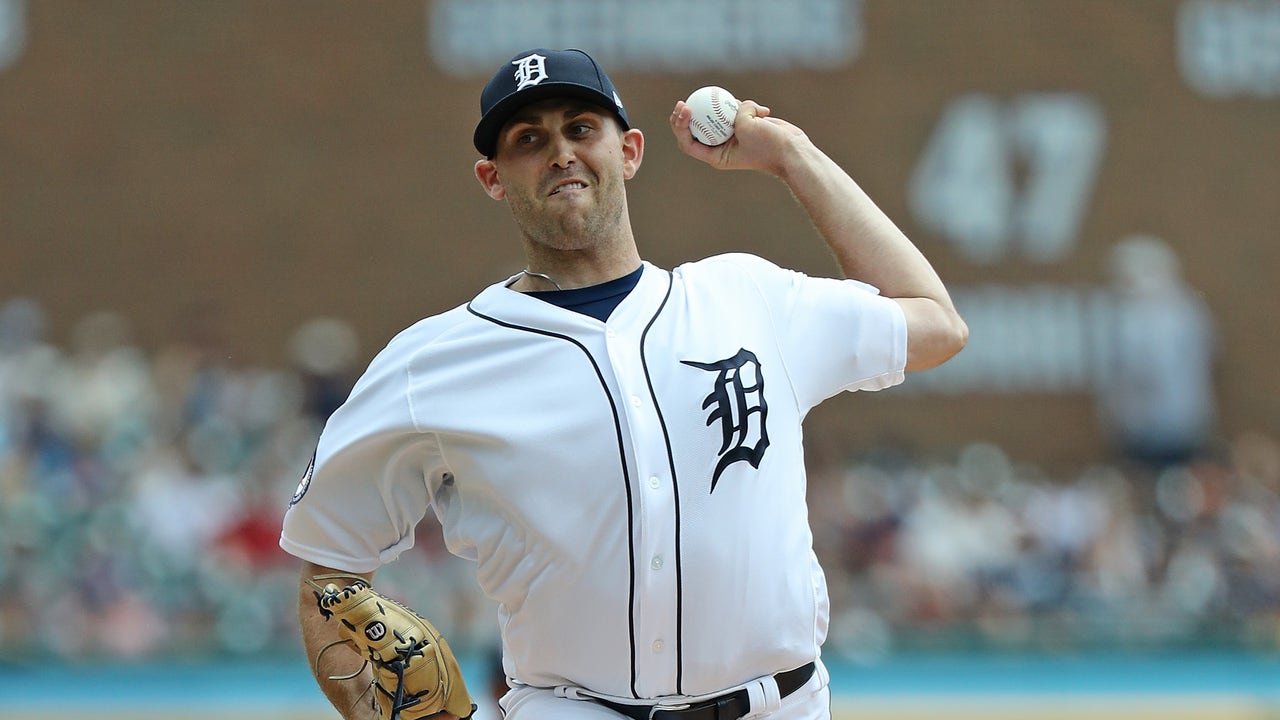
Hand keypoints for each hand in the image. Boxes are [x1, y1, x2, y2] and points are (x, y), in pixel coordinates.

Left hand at [668, 98, 807, 175]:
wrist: (792, 150)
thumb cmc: (769, 145)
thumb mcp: (748, 128)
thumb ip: (736, 113)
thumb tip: (735, 104)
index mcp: (716, 156)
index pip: (689, 143)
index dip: (680, 127)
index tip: (685, 110)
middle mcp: (721, 146)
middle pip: (697, 129)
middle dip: (686, 116)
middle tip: (683, 102)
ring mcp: (732, 135)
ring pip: (718, 116)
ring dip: (723, 107)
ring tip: (726, 103)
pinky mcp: (744, 125)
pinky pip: (737, 110)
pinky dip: (749, 106)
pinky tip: (763, 112)